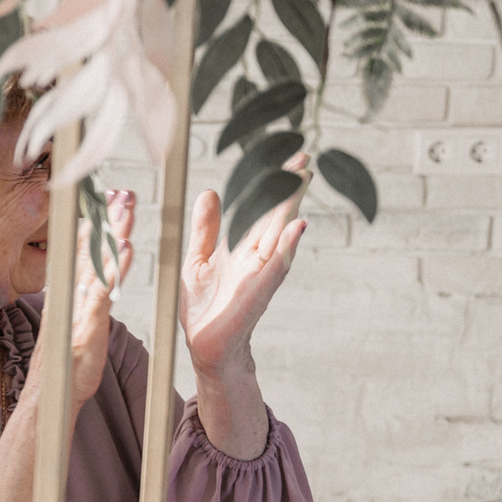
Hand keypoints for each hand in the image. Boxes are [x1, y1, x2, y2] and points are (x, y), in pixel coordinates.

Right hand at [29, 187, 135, 407]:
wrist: (48, 397)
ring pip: (97, 264)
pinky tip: (126, 249)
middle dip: (106, 219)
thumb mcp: (73, 326)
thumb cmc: (63, 365)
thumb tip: (91, 284)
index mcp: (69, 294)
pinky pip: (102, 292)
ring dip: (112, 234)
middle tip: (123, 192)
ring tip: (127, 208)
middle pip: (89, 250)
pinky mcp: (87, 325)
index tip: (110, 199)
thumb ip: (83, 302)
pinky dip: (114, 269)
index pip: (81, 251)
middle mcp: (70, 296)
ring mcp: (77, 308)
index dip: (95, 224)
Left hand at [180, 158, 305, 376]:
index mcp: (240, 246)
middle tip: (303, 156)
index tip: (282, 157)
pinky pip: (277, 265)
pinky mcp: (259, 290)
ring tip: (303, 178)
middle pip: (276, 214)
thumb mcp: (197, 260)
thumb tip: (210, 192)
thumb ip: (205, 229)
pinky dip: (288, 245)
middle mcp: (256, 256)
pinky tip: (297, 226)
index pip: (258, 208)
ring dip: (292, 205)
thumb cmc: (203, 307)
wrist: (204, 345)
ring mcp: (260, 272)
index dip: (268, 183)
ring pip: (281, 232)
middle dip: (288, 186)